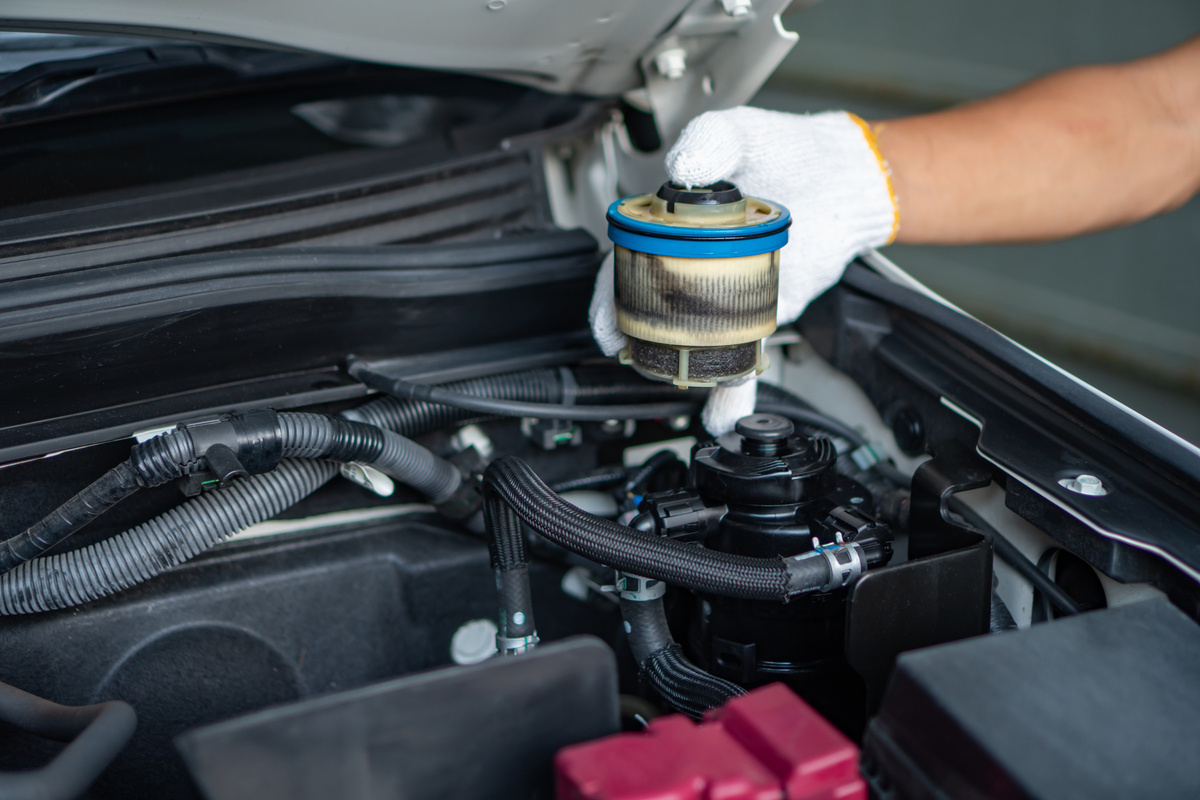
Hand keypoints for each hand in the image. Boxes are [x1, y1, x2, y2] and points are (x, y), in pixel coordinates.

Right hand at [591, 107, 897, 433]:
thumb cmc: (784, 149)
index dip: (608, 295)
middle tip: (626, 353)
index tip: (605, 319)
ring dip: (677, 372)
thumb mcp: (740, 131)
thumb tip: (682, 167)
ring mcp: (726, 294)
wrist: (841, 178)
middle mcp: (693, 266)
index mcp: (672, 228)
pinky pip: (743, 358)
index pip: (626, 266)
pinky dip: (732, 390)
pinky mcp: (761, 314)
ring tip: (674, 384)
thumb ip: (709, 139)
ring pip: (692, 343)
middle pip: (650, 313)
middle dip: (632, 339)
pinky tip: (722, 414)